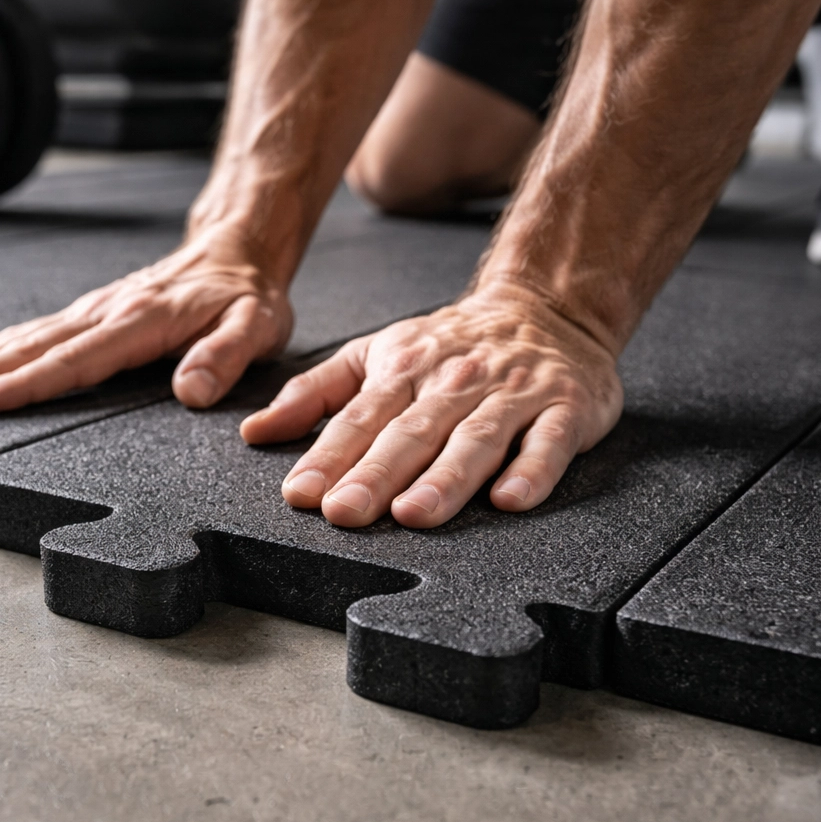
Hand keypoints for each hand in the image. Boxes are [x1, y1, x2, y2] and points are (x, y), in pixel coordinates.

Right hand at [0, 232, 293, 411]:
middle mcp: (104, 313)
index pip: (72, 361)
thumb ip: (224, 357)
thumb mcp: (255, 326)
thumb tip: (191, 391)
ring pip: (19, 338)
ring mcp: (91, 311)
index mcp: (139, 322)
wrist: (236, 250)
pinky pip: (30, 333)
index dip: (22, 384)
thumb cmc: (247, 296)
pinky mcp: (87, 313)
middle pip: (28, 348)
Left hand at [239, 282, 623, 527]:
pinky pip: (549, 442)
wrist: (547, 307)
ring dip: (444, 478)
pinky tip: (511, 500)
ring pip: (475, 439)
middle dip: (376, 474)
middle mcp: (455, 382)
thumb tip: (255, 433)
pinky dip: (533, 470)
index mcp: (404, 370)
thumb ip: (316, 394)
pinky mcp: (565, 409)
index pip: (360, 418)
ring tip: (413, 514)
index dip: (329, 455)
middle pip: (411, 432)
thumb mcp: (376, 354)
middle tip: (345, 513)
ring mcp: (513, 395)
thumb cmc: (452, 346)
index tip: (302, 493)